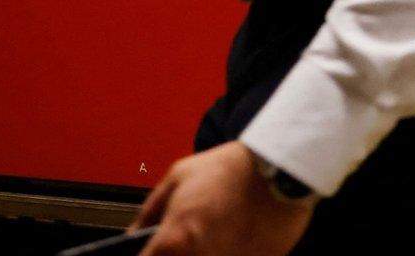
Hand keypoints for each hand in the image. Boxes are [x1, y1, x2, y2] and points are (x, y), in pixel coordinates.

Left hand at [134, 142, 313, 255]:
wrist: (279, 167)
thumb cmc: (231, 169)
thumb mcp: (178, 177)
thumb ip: (149, 211)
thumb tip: (134, 233)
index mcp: (174, 241)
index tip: (152, 252)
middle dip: (179, 253)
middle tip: (188, 238)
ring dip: (206, 251)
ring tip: (218, 232)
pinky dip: (230, 251)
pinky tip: (236, 235)